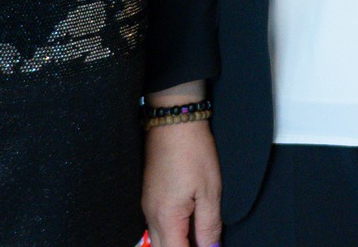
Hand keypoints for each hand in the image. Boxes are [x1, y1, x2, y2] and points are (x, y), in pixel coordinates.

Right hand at [144, 120, 221, 246]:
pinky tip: (188, 225)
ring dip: (177, 242)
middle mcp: (151, 216)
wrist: (173, 122)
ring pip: (159, 240)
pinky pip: (157, 226)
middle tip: (206, 244)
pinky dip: (172, 232)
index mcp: (166, 218)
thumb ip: (209, 226)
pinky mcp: (149, 197)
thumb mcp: (210, 191)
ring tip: (198, 236)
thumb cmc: (193, 152)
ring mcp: (147, 207)